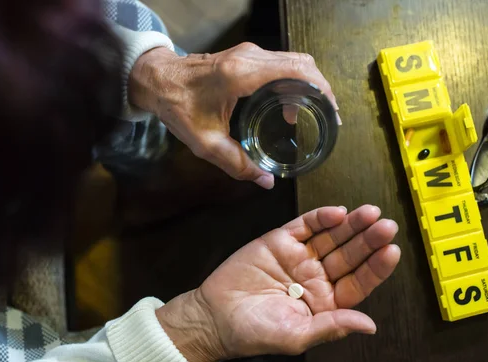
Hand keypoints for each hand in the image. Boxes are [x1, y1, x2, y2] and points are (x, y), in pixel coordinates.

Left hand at [128, 43, 340, 189]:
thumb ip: (236, 164)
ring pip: (294, 61)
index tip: (331, 113)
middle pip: (303, 63)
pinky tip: (291, 106)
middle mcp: (251, 58)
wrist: (156, 79)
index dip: (322, 90)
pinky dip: (295, 81)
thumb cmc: (178, 107)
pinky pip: (281, 63)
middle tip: (328, 117)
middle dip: (321, 89)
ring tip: (314, 113)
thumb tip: (266, 181)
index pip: (297, 71)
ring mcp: (249, 54)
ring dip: (309, 84)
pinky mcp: (246, 56)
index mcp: (243, 74)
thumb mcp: (205, 142)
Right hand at [156, 205, 399, 361]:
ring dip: (351, 225)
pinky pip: (305, 225)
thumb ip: (331, 326)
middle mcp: (317, 276)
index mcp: (326, 301)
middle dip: (368, 240)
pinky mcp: (280, 240)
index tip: (392, 251)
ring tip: (370, 213)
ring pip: (332, 236)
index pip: (358, 282)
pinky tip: (338, 213)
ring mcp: (299, 255)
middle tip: (387, 226)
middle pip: (349, 255)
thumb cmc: (255, 333)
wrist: (213, 316)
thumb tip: (371, 325)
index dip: (376, 267)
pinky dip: (321, 217)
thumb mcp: (295, 336)